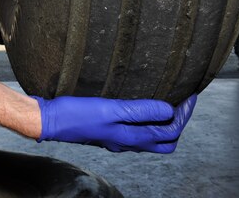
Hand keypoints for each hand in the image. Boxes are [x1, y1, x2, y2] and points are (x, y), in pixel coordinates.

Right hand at [35, 94, 196, 152]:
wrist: (48, 121)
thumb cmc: (75, 114)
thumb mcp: (110, 109)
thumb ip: (139, 111)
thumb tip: (169, 111)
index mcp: (131, 138)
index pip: (169, 131)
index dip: (183, 114)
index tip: (190, 96)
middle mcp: (126, 143)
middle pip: (164, 142)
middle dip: (177, 123)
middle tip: (180, 103)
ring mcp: (116, 140)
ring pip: (150, 138)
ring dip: (161, 123)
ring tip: (164, 102)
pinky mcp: (106, 133)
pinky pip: (135, 132)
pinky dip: (144, 122)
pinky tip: (137, 108)